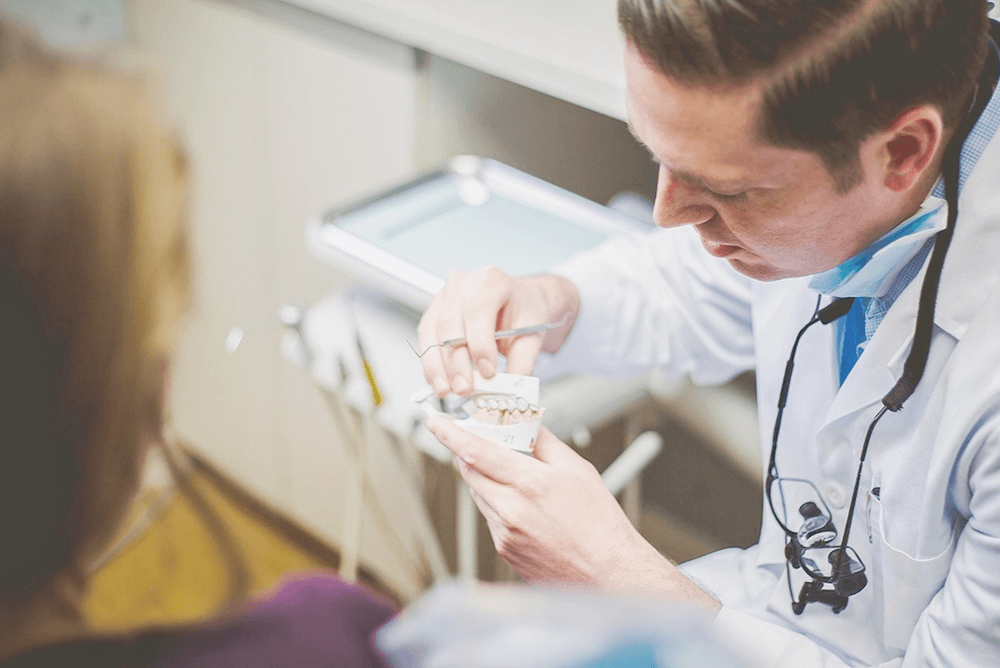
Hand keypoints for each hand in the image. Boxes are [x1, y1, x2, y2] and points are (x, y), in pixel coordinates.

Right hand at [417, 267, 578, 396]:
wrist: (518, 300)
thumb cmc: (522, 311)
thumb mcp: (532, 334)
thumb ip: (522, 361)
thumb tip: (509, 386)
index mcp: (490, 281)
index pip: (478, 313)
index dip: (480, 346)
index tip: (487, 372)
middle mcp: (463, 284)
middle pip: (450, 325)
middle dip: (455, 363)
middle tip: (464, 388)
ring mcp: (444, 296)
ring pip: (432, 333)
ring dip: (437, 366)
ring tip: (447, 390)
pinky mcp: (434, 312)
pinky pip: (426, 338)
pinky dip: (431, 363)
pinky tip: (439, 380)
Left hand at [425, 416, 720, 609]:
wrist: (607, 572)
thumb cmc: (599, 524)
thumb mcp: (577, 470)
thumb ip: (545, 444)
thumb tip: (526, 424)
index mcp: (530, 484)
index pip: (477, 451)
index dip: (451, 434)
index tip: (436, 422)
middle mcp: (511, 509)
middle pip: (471, 471)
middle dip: (471, 453)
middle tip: (485, 440)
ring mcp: (504, 533)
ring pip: (479, 494)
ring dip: (488, 478)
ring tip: (519, 478)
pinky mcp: (504, 549)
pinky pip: (490, 516)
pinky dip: (499, 503)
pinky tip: (526, 506)